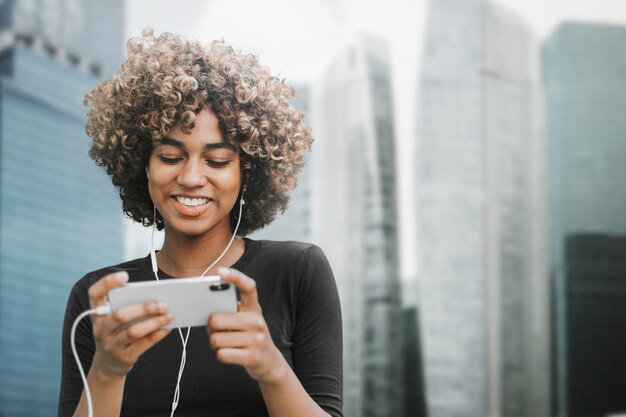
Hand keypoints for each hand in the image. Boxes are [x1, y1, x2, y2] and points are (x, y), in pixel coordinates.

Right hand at [87, 271, 172, 379]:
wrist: (108, 364)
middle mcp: (100, 328)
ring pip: (133, 331)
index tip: (124, 276)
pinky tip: (168, 327)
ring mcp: (110, 344)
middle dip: (144, 308)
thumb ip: (127, 305)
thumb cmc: (117, 332)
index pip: (94, 294)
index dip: (106, 283)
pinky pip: (143, 344)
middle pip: (120, 315)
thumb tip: (156, 295)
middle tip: (163, 303)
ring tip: (170, 315)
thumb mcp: (113, 319)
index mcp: (97, 313)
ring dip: (154, 322)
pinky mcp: (123, 357)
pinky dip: (158, 334)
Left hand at [208, 267, 287, 385]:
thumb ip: (231, 312)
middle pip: (216, 319)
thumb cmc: (250, 337)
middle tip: (216, 330)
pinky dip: (220, 355)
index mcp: (254, 308)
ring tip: (225, 343)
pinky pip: (221, 354)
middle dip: (210, 327)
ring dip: (214, 343)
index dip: (235, 277)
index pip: (248, 286)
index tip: (220, 271)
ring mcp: (257, 339)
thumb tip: (208, 311)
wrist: (269, 362)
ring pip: (215, 339)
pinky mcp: (252, 356)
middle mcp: (257, 321)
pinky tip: (230, 353)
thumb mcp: (246, 321)